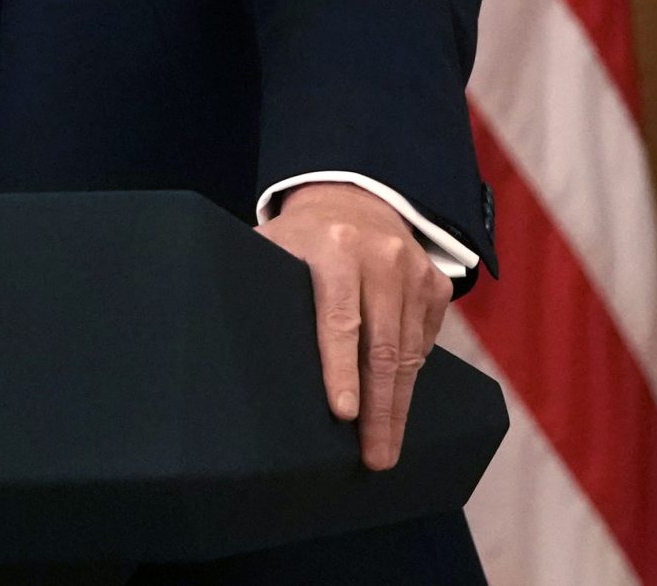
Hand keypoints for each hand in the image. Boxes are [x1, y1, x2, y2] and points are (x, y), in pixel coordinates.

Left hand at [258, 182, 451, 470]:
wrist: (353, 199)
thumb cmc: (300, 237)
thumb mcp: (272, 246)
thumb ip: (255, 282)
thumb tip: (219, 341)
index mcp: (335, 247)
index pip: (339, 318)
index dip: (340, 368)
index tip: (342, 413)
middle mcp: (383, 258)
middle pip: (383, 346)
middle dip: (379, 409)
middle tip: (374, 457)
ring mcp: (415, 271)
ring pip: (409, 353)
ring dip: (398, 405)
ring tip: (386, 448)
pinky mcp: (437, 285)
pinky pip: (425, 343)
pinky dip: (410, 376)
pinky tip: (397, 405)